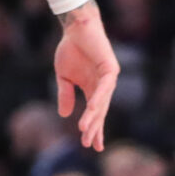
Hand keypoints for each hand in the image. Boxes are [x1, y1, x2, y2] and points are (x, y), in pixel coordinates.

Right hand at [54, 0, 119, 150]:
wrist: (76, 29)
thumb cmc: (70, 50)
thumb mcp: (63, 77)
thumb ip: (65, 95)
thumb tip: (64, 115)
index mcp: (92, 89)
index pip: (95, 114)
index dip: (93, 129)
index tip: (90, 145)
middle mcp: (103, 87)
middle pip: (100, 112)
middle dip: (94, 128)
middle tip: (89, 144)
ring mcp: (109, 78)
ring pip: (102, 102)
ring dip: (94, 117)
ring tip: (86, 130)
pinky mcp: (111, 68)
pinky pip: (105, 87)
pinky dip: (99, 98)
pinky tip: (93, 108)